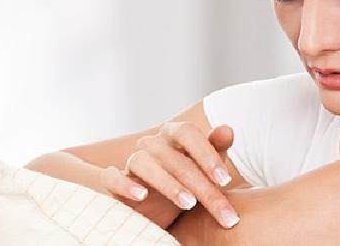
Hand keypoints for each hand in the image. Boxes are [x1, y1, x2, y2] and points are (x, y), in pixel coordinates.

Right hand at [100, 123, 239, 228]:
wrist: (158, 204)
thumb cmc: (188, 179)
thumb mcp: (206, 166)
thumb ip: (217, 148)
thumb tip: (228, 130)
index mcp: (174, 134)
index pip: (188, 133)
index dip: (206, 154)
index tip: (225, 180)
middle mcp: (152, 143)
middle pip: (175, 159)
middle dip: (201, 186)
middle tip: (221, 209)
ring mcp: (133, 161)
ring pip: (144, 163)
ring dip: (169, 184)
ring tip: (189, 204)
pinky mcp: (115, 181)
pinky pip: (112, 178)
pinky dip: (125, 185)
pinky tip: (141, 196)